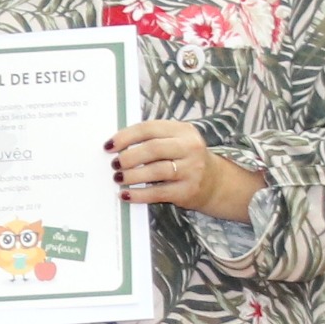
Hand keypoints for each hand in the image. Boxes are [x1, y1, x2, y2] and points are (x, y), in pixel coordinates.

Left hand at [111, 118, 267, 221]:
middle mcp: (190, 147)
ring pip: (155, 171)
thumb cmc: (185, 159)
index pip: (150, 128)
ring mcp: (191, 169)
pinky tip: (126, 195)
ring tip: (118, 178)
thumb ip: (152, 139)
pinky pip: (158, 193)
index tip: (109, 146)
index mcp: (183, 130)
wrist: (215, 182)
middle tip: (114, 164)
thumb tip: (117, 146)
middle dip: (128, 157)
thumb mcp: (176, 141)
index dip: (126, 137)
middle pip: (153, 149)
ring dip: (131, 176)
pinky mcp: (188, 191)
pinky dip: (138, 195)